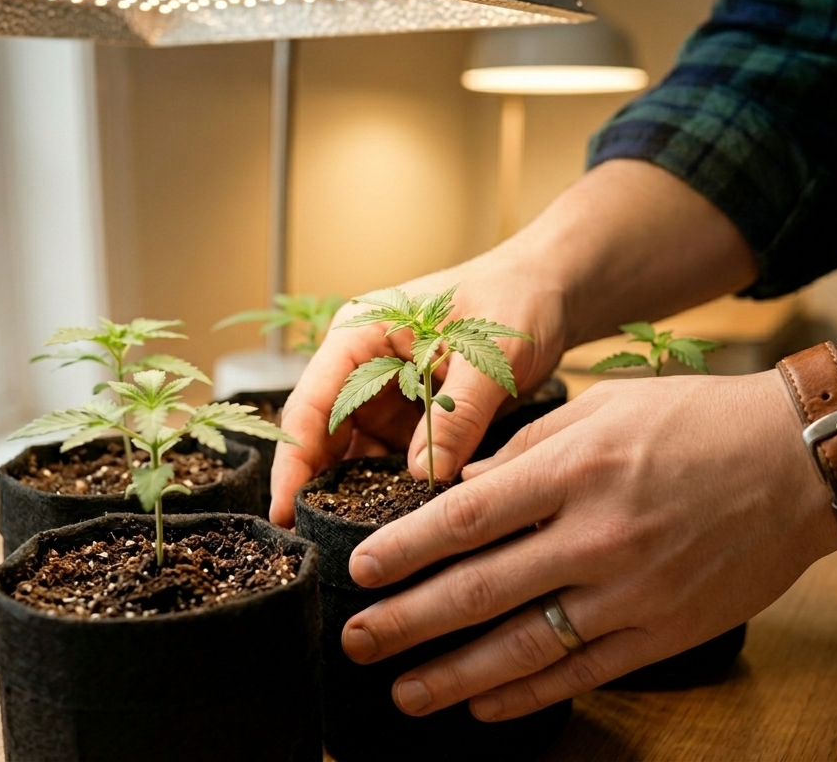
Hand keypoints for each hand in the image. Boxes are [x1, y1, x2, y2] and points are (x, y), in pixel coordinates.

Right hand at [268, 251, 565, 526]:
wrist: (554, 293)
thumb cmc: (515, 299)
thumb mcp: (489, 355)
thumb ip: (457, 411)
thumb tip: (425, 476)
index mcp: (359, 334)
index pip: (310, 403)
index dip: (293, 459)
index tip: (282, 511)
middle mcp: (363, 367)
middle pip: (323, 436)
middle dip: (317, 487)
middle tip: (313, 541)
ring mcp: (387, 395)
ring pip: (356, 456)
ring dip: (356, 494)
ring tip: (356, 542)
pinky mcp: (414, 419)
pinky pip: (393, 462)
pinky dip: (393, 490)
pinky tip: (400, 524)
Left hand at [337, 371, 836, 720]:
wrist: (802, 460)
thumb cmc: (698, 420)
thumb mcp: (602, 406)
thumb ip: (525, 447)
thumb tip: (458, 485)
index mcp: (575, 467)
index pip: (466, 517)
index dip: (403, 550)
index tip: (357, 572)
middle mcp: (597, 533)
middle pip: (479, 589)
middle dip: (406, 621)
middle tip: (354, 640)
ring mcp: (633, 590)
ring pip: (523, 645)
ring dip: (452, 675)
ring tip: (401, 692)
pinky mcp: (666, 629)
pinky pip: (582, 672)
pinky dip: (526, 694)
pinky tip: (482, 705)